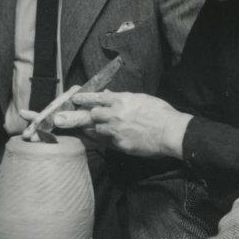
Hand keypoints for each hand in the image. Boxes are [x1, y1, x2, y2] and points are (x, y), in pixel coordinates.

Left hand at [52, 91, 191, 157]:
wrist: (171, 131)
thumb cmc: (160, 113)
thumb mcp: (141, 99)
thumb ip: (122, 98)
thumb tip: (108, 95)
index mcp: (121, 100)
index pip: (95, 97)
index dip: (82, 98)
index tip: (73, 99)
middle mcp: (115, 114)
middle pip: (90, 114)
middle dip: (80, 116)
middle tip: (67, 119)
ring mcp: (116, 130)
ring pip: (95, 129)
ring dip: (94, 128)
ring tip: (94, 129)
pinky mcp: (119, 144)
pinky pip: (106, 141)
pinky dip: (104, 139)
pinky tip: (106, 138)